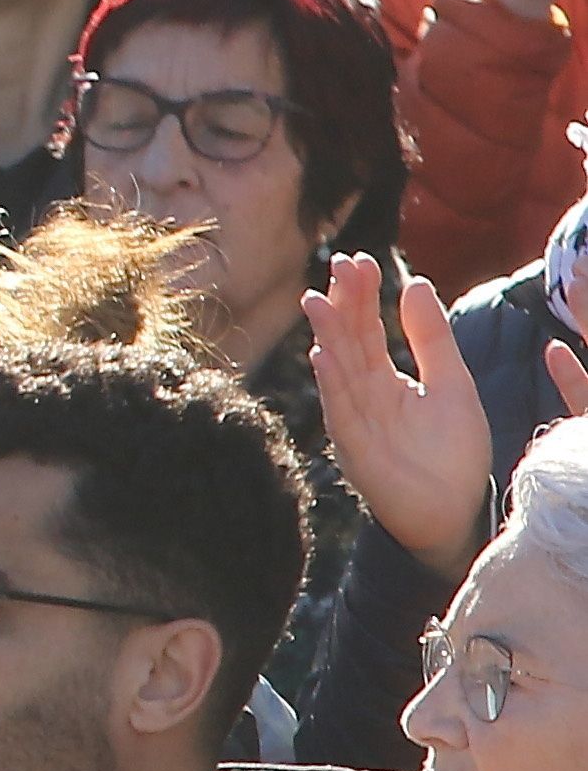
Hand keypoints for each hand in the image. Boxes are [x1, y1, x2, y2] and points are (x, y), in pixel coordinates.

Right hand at [305, 253, 498, 581]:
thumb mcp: (452, 384)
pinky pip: (338, 410)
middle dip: (341, 304)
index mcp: (384, 377)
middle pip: (348, 340)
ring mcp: (355, 419)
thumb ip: (432, 338)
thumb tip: (415, 282)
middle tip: (338, 265)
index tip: (359, 260)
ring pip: (336, 369)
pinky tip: (322, 355)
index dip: (362, 295)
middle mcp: (363, 393)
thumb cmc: (452, 453)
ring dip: (325, 336)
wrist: (453, 510)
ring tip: (318, 301)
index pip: (367, 327)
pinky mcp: (354, 447)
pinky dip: (330, 383)